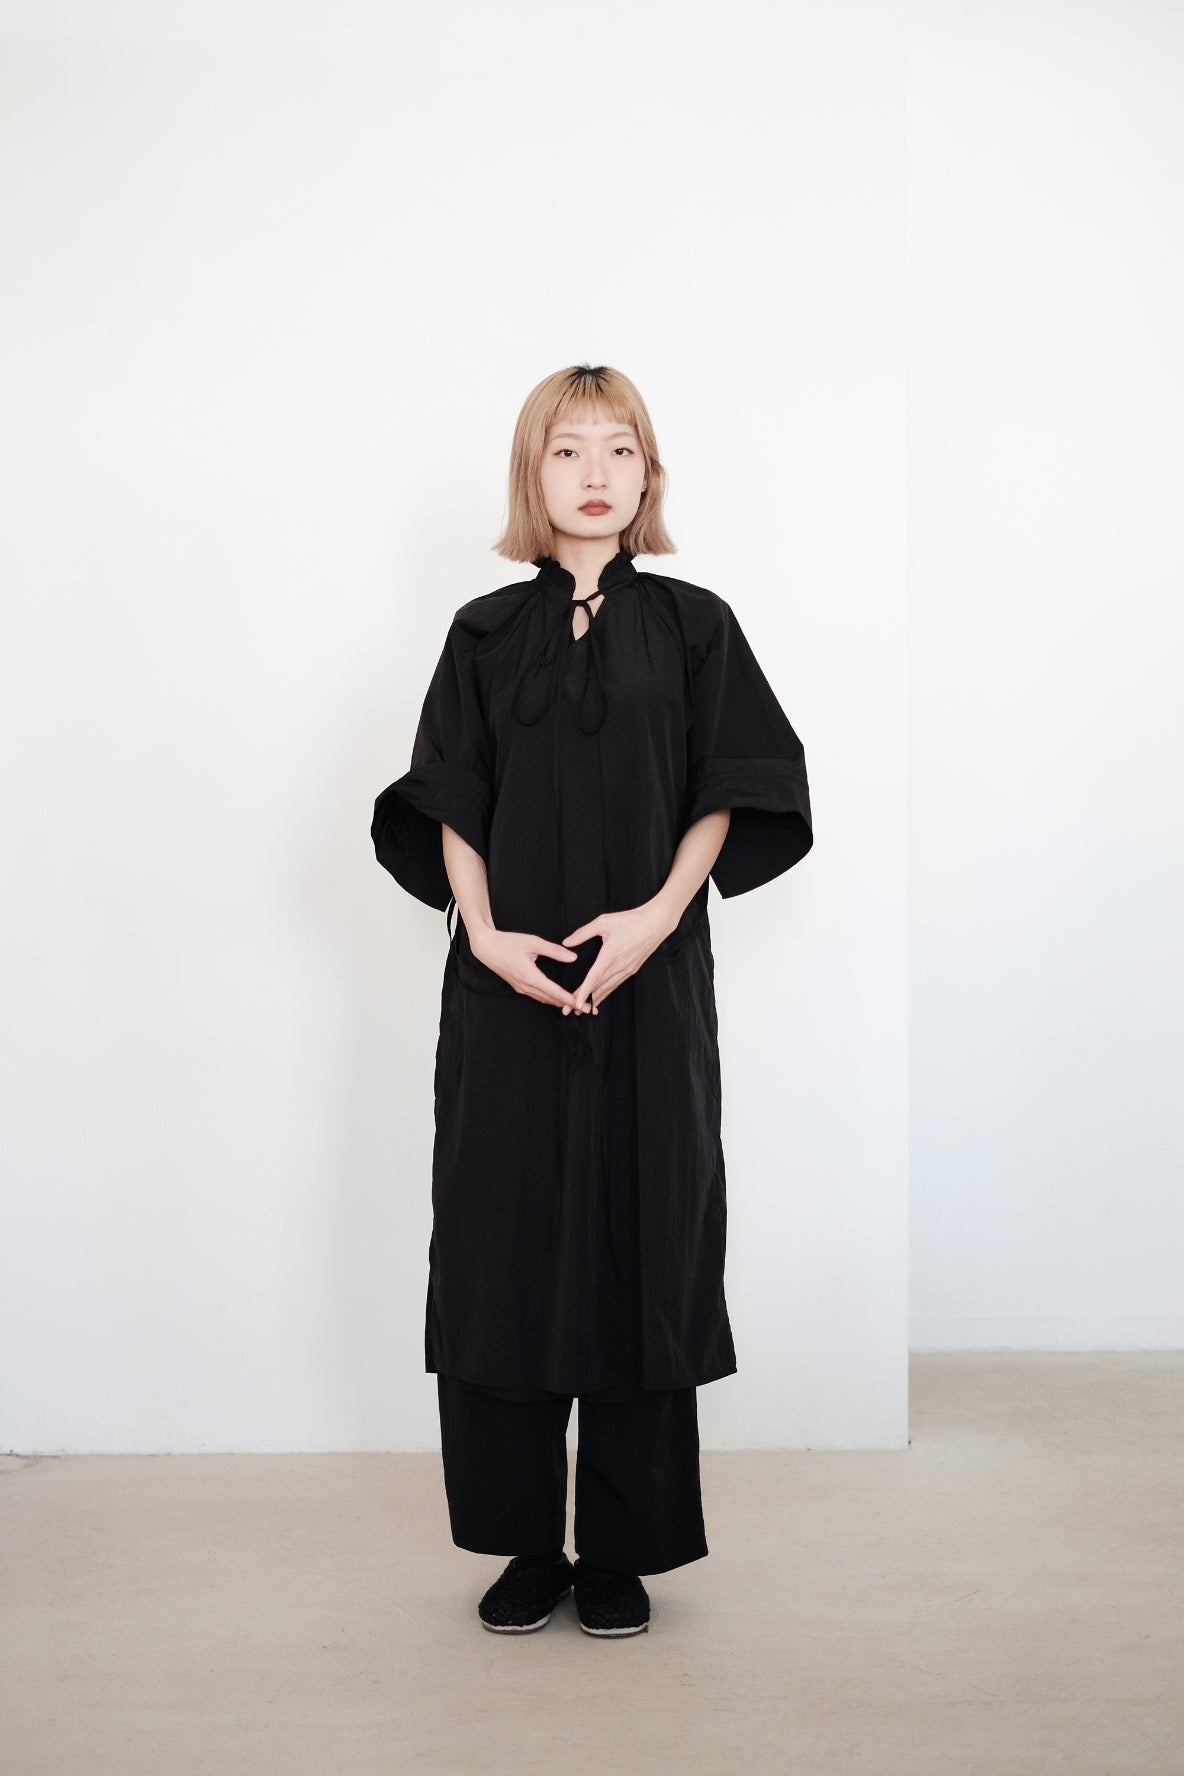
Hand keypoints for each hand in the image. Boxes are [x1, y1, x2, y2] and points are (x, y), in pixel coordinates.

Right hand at [469, 927, 583, 1010]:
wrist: (486, 948)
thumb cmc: (508, 942)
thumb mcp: (533, 942)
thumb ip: (554, 950)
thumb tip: (572, 957)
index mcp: (530, 976)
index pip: (554, 992)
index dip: (570, 999)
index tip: (582, 1004)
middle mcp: (525, 986)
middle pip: (551, 999)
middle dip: (569, 1004)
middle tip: (586, 1008)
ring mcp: (521, 988)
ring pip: (544, 999)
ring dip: (560, 1003)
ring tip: (575, 1005)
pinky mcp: (518, 986)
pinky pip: (537, 996)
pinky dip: (550, 999)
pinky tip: (557, 998)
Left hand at [560, 902, 678, 1013]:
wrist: (655, 924)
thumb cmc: (630, 921)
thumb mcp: (603, 922)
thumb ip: (583, 933)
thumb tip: (566, 942)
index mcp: (609, 955)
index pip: (593, 978)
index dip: (583, 991)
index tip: (575, 1003)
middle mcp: (618, 966)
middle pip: (598, 987)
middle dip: (583, 1000)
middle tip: (569, 1010)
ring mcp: (627, 969)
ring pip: (608, 988)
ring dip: (594, 999)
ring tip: (583, 1010)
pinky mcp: (632, 969)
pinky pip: (616, 984)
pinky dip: (607, 993)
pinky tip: (600, 998)